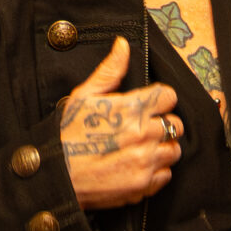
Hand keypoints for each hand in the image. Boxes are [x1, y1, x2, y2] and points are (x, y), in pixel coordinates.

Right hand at [58, 36, 182, 209]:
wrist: (55, 177)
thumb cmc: (66, 135)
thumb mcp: (83, 97)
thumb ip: (109, 71)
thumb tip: (123, 45)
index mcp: (131, 109)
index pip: (168, 97)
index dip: (160, 100)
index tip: (150, 107)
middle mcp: (143, 135)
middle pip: (175, 124)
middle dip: (162, 124)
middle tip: (142, 129)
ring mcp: (145, 162)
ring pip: (174, 150)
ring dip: (161, 149)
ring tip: (139, 149)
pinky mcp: (144, 185)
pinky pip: (166, 175)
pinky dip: (155, 171)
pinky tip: (136, 166)